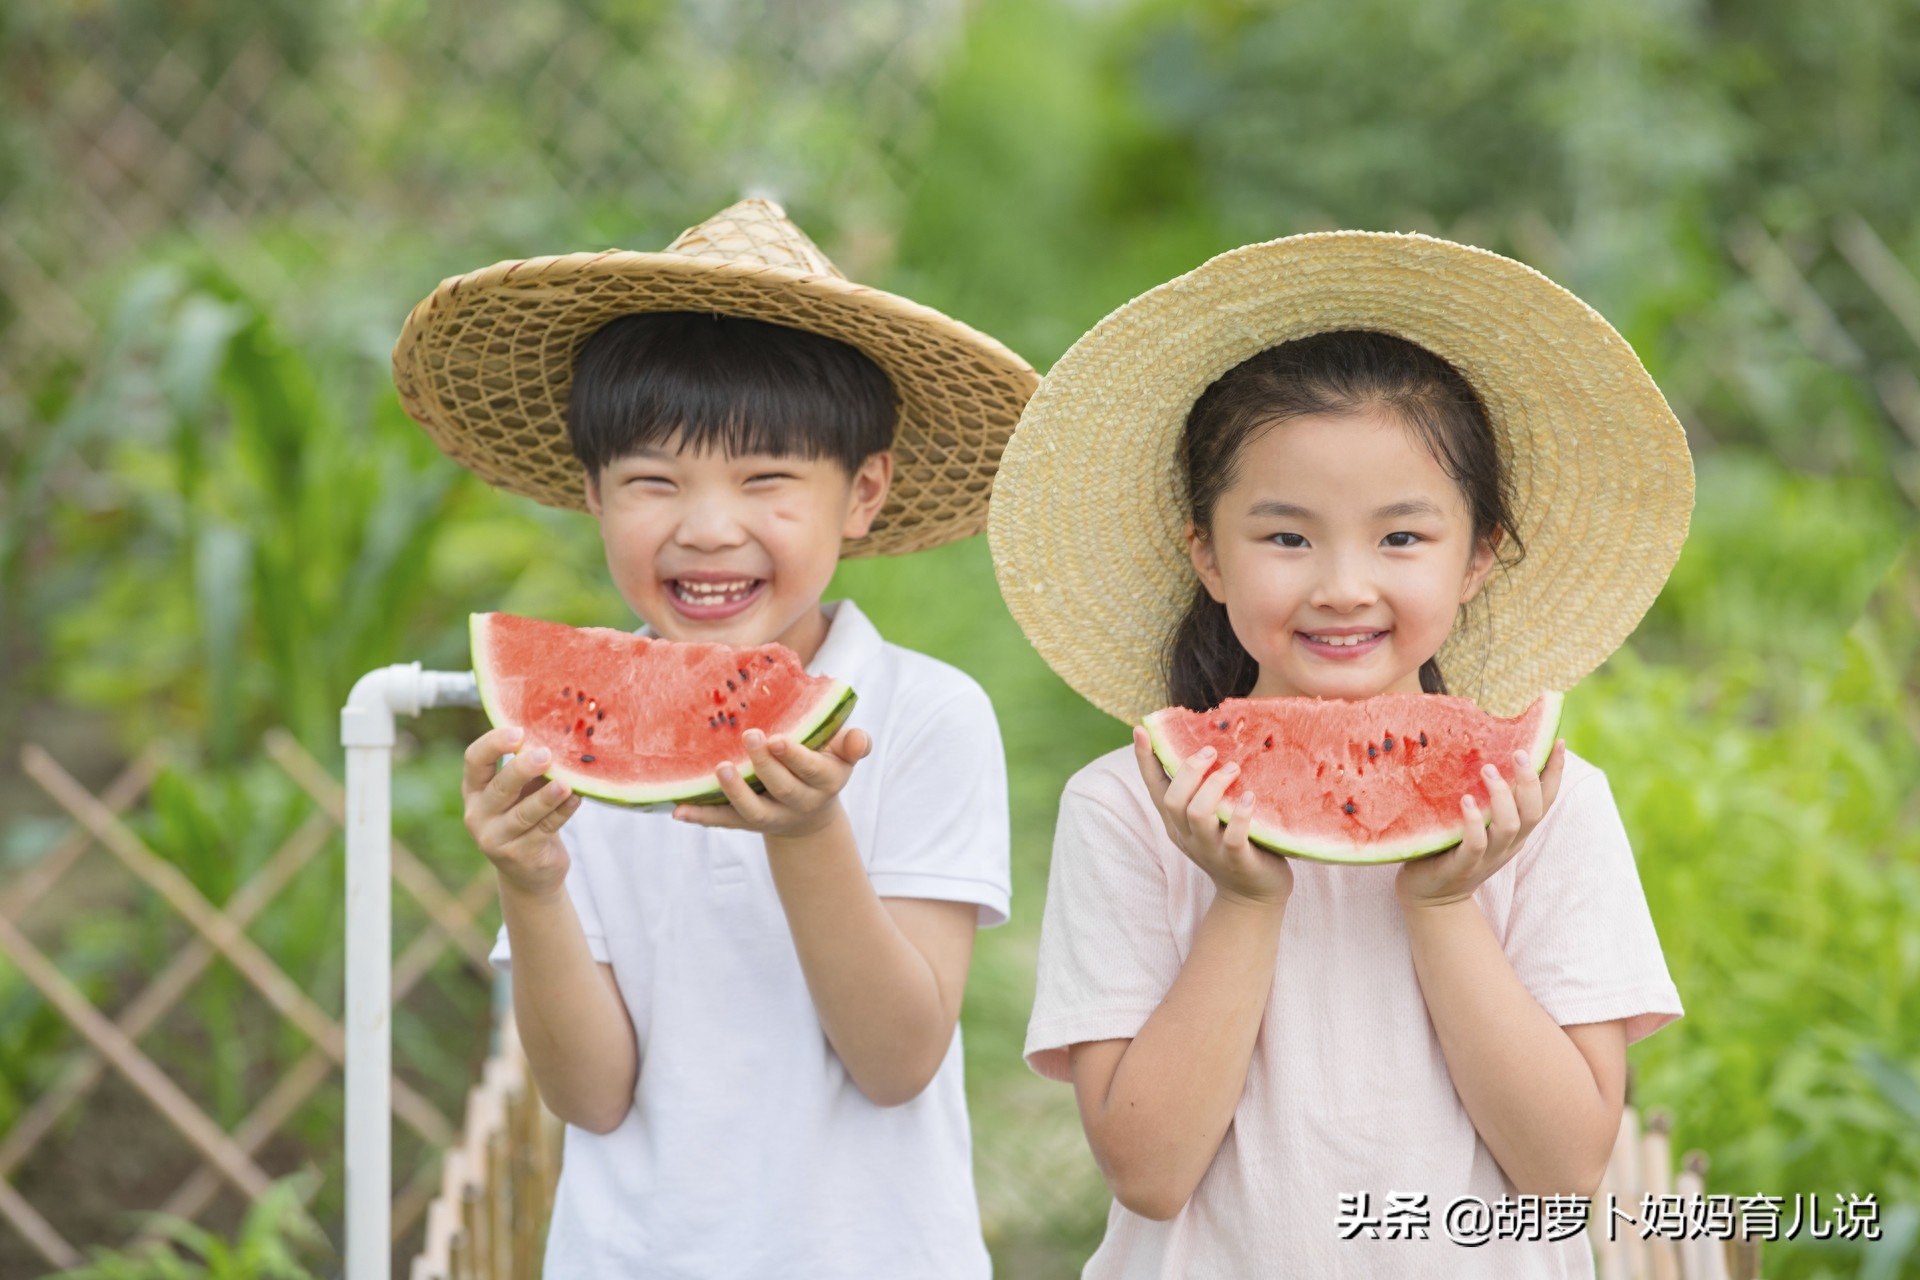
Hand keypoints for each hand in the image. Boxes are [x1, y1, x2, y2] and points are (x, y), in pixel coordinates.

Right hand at [462, 726, 581, 898]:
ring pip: (524, 813)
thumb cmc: (526, 817)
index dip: (494, 744)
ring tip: (565, 783)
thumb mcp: (521, 791)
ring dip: (546, 796)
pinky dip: (562, 813)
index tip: (519, 731)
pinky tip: (577, 798)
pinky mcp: (520, 856)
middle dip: (523, 769)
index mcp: (475, 789)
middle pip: (499, 787)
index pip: (474, 760)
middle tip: (546, 754)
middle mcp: (478, 814)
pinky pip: (545, 830)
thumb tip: (558, 734)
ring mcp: (496, 839)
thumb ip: (531, 768)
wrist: (529, 872)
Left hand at [672, 726, 870, 838]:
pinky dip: (701, 817)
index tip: (777, 738)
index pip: (811, 770)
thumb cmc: (823, 763)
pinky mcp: (746, 823)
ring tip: (720, 769)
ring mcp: (772, 816)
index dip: (795, 757)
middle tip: (749, 736)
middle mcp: (800, 803)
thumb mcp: (842, 753)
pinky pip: (724, 822)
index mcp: (825, 781)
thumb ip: (853, 744)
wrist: (810, 809)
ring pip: (753, 812)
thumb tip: (861, 742)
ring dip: (735, 793)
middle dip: (765, 765)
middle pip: (783, 788)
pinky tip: (678, 810)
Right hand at [1133, 728, 1291, 907]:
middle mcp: (1187, 835)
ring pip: (1198, 814)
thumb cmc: (1231, 845)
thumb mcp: (1208, 819)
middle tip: (1211, 751)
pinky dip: (1241, 815)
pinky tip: (1251, 798)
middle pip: (1173, 799)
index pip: (1154, 787)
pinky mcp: (1237, 860)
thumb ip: (1201, 792)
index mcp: (1175, 822)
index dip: (1146, 759)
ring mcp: (1210, 849)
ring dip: (1215, 786)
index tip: (1141, 730)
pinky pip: (1234, 836)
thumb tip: (1205, 747)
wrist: (1251, 895)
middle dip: (1189, 770)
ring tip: (1233, 769)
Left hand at [1396, 739, 1566, 909]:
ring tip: (1488, 769)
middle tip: (1519, 752)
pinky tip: (1466, 801)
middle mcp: (1508, 842)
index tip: (1559, 741)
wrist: (1432, 896)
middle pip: (1533, 811)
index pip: (1545, 799)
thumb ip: (1487, 795)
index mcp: (1517, 829)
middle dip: (1530, 780)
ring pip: (1510, 826)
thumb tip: (1487, 749)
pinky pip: (1475, 844)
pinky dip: (1474, 822)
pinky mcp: (1462, 866)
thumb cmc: (1454, 847)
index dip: (1555, 773)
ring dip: (1502, 797)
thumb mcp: (1479, 820)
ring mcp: (1488, 855)